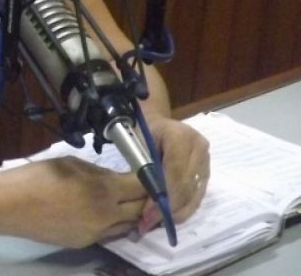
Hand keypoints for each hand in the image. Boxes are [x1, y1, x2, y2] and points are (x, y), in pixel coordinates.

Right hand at [0, 156, 147, 247]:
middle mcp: (106, 215)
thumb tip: (115, 178)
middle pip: (141, 209)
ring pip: (128, 225)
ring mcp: (97, 233)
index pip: (142, 186)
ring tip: (126, 200)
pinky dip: (113, 222)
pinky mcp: (85, 243)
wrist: (11, 205)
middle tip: (142, 186)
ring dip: (132, 213)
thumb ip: (99, 172)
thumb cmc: (38, 176)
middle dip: (145, 197)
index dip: (150, 178)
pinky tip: (103, 211)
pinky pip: (109, 232)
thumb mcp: (72, 163)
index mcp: (103, 189)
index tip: (150, 172)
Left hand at [138, 118, 209, 232]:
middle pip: (186, 186)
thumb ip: (143, 168)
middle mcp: (199, 147)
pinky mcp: (207, 171)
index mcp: (180, 136)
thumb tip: (146, 200)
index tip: (146, 214)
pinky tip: (169, 217)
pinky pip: (197, 194)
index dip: (162, 196)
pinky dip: (183, 208)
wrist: (157, 121)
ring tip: (156, 224)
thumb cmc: (142, 130)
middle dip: (167, 209)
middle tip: (147, 224)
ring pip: (194, 194)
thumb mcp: (137, 144)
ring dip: (176, 213)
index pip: (174, 173)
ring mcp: (206, 160)